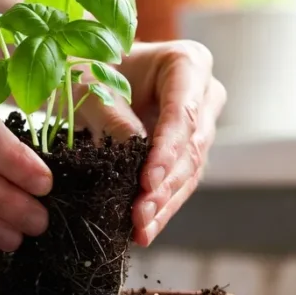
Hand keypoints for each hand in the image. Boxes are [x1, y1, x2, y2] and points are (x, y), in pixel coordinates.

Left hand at [76, 41, 225, 245]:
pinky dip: (161, 208)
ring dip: (164, 204)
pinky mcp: (187, 153)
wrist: (92, 73)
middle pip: (192, 146)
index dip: (168, 150)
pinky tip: (144, 230)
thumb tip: (133, 154)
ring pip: (190, 172)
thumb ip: (111, 116)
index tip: (148, 181)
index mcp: (189, 64)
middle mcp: (204, 95)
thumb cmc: (91, 68)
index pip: (184, 112)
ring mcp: (200, 126)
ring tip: (141, 229)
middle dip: (166, 185)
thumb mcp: (91, 86)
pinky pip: (179, 184)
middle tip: (140, 214)